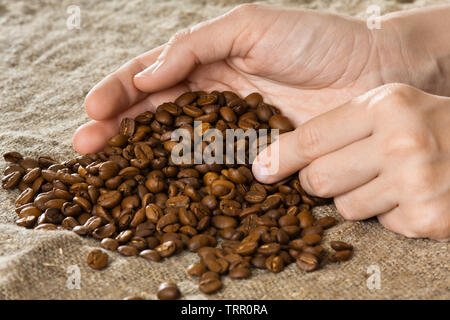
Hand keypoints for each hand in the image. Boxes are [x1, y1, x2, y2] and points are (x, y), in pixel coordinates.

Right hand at [74, 4, 387, 153]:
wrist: (370, 71)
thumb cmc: (314, 40)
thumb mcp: (249, 25)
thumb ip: (196, 46)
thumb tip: (149, 73)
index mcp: (207, 64)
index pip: (152, 77)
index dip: (119, 92)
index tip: (92, 109)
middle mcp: (212, 100)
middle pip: (155, 116)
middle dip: (117, 129)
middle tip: (85, 146)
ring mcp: (231, 132)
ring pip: (176, 145)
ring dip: (140, 157)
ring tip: (106, 168)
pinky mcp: (252, 160)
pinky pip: (213, 170)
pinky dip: (184, 179)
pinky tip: (158, 186)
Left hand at [253, 83, 449, 239]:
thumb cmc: (430, 124)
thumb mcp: (389, 107)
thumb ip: (339, 126)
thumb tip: (276, 157)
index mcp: (386, 106)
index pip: (312, 139)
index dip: (280, 157)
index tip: (261, 169)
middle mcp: (400, 142)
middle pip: (320, 179)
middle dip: (318, 181)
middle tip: (338, 172)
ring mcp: (415, 182)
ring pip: (345, 207)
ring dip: (358, 197)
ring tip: (388, 178)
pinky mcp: (427, 218)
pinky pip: (380, 224)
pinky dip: (389, 213)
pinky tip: (410, 193)